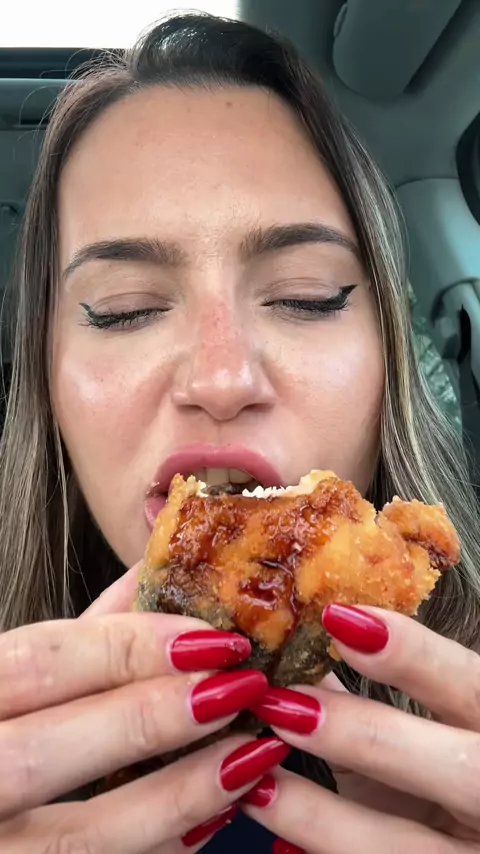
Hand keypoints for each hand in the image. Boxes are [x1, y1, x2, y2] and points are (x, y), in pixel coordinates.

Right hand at [0, 564, 285, 852]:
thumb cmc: (9, 715)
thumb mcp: (28, 668)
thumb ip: (88, 627)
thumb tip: (159, 572)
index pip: (36, 663)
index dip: (126, 648)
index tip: (209, 638)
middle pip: (44, 752)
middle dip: (149, 718)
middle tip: (237, 689)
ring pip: (76, 834)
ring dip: (176, 793)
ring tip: (250, 755)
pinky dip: (162, 844)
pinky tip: (216, 813)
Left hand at [242, 604, 479, 852]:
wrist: (461, 835)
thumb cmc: (434, 775)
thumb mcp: (420, 731)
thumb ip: (369, 697)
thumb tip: (295, 648)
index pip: (471, 685)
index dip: (414, 654)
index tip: (338, 620)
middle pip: (458, 770)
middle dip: (367, 735)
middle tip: (285, 707)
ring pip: (406, 849)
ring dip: (319, 815)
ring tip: (255, 783)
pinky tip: (274, 838)